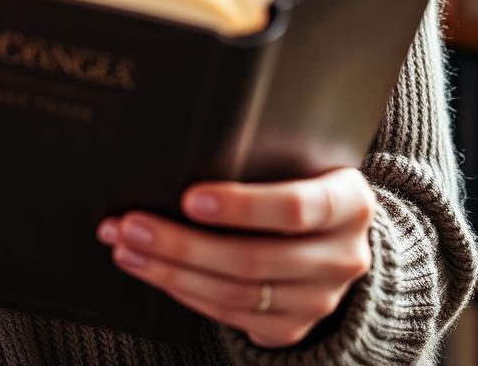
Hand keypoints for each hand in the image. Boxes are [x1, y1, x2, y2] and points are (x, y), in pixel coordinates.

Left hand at [95, 167, 374, 348]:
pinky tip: (156, 272)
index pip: (296, 208)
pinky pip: (233, 316)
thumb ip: (262, 156)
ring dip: (171, 272)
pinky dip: (187, 294)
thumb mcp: (301, 159)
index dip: (242, 206)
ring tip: (127, 247)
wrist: (337, 231)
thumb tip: (184, 150)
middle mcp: (343, 257)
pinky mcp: (295, 326)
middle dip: (182, 244)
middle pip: (254, 259)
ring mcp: (321, 299)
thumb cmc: (305, 178)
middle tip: (131, 225)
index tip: (189, 198)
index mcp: (350, 202)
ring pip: (237, 294)